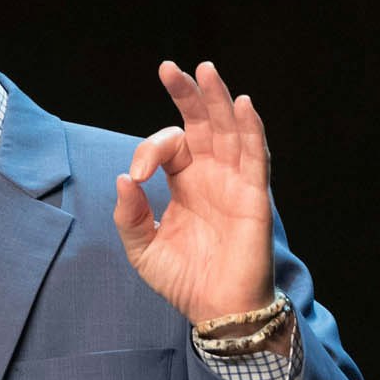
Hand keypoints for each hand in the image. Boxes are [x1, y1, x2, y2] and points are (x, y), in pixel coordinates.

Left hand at [112, 60, 275, 326]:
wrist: (216, 310)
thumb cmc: (184, 280)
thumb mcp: (142, 249)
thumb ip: (129, 215)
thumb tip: (123, 178)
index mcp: (185, 181)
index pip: (170, 145)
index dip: (149, 149)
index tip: (138, 175)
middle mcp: (211, 174)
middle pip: (202, 123)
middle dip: (188, 94)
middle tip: (170, 69)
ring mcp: (234, 182)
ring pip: (229, 130)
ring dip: (218, 100)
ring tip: (206, 71)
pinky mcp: (254, 196)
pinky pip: (255, 156)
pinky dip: (251, 129)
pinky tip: (242, 105)